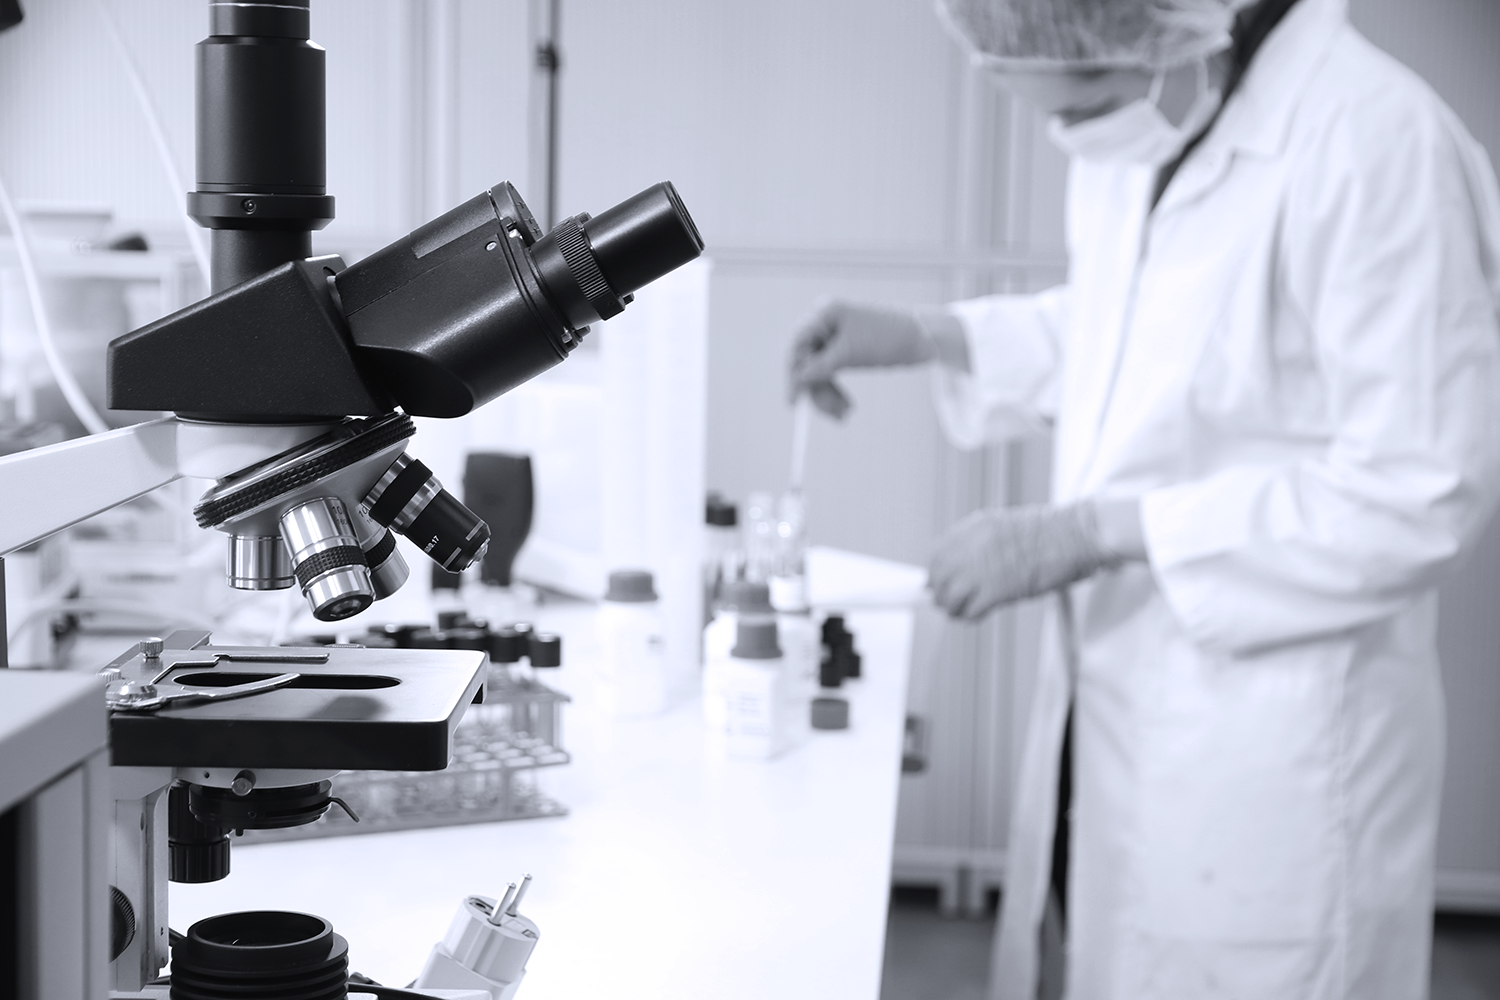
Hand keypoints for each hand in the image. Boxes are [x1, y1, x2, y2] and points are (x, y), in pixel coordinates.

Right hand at [787, 299, 932, 417]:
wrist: (924, 339)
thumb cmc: (889, 337)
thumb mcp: (850, 354)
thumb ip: (819, 366)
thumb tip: (796, 380)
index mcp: (825, 314)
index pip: (798, 345)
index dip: (793, 374)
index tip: (793, 401)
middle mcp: (827, 324)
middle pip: (807, 362)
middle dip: (817, 389)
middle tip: (831, 412)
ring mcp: (836, 339)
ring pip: (819, 372)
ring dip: (828, 395)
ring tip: (845, 413)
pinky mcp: (846, 352)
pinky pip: (831, 374)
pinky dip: (837, 392)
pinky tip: (847, 407)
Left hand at [928, 502, 1126, 618]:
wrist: (1076, 536)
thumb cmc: (1052, 532)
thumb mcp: (1005, 526)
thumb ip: (980, 543)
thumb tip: (960, 565)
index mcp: (975, 526)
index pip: (937, 553)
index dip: (937, 572)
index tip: (941, 582)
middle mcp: (973, 545)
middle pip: (938, 577)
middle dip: (942, 593)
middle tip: (950, 602)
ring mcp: (982, 567)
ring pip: (949, 597)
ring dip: (954, 608)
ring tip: (963, 612)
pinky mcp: (996, 589)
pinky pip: (970, 610)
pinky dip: (971, 616)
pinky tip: (980, 614)